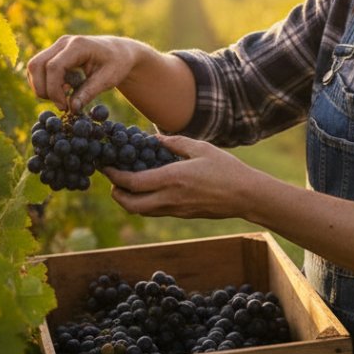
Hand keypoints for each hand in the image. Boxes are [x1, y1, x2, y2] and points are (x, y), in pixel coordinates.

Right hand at [26, 35, 140, 112]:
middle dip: (43, 89)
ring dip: (42, 86)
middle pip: (37, 65)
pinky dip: (44, 82)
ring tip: (63, 97)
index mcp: (78, 45)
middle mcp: (63, 42)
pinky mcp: (53, 52)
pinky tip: (62, 89)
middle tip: (61, 104)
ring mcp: (56, 46)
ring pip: (33, 66)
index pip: (54, 67)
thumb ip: (89, 92)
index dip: (54, 90)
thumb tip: (72, 108)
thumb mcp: (108, 80)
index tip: (64, 106)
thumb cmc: (117, 64)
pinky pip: (38, 67)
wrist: (119, 52)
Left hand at [103, 134, 261, 219]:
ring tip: (126, 185)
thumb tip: (154, 139)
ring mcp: (176, 210)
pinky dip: (144, 203)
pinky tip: (147, 190)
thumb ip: (175, 143)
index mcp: (172, 179)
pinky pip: (156, 212)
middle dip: (116, 194)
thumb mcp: (201, 148)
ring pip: (142, 212)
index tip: (106, 166)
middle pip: (131, 205)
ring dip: (129, 201)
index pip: (132, 182)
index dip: (114, 176)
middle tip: (112, 181)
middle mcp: (170, 198)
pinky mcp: (183, 215)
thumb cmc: (226, 168)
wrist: (246, 196)